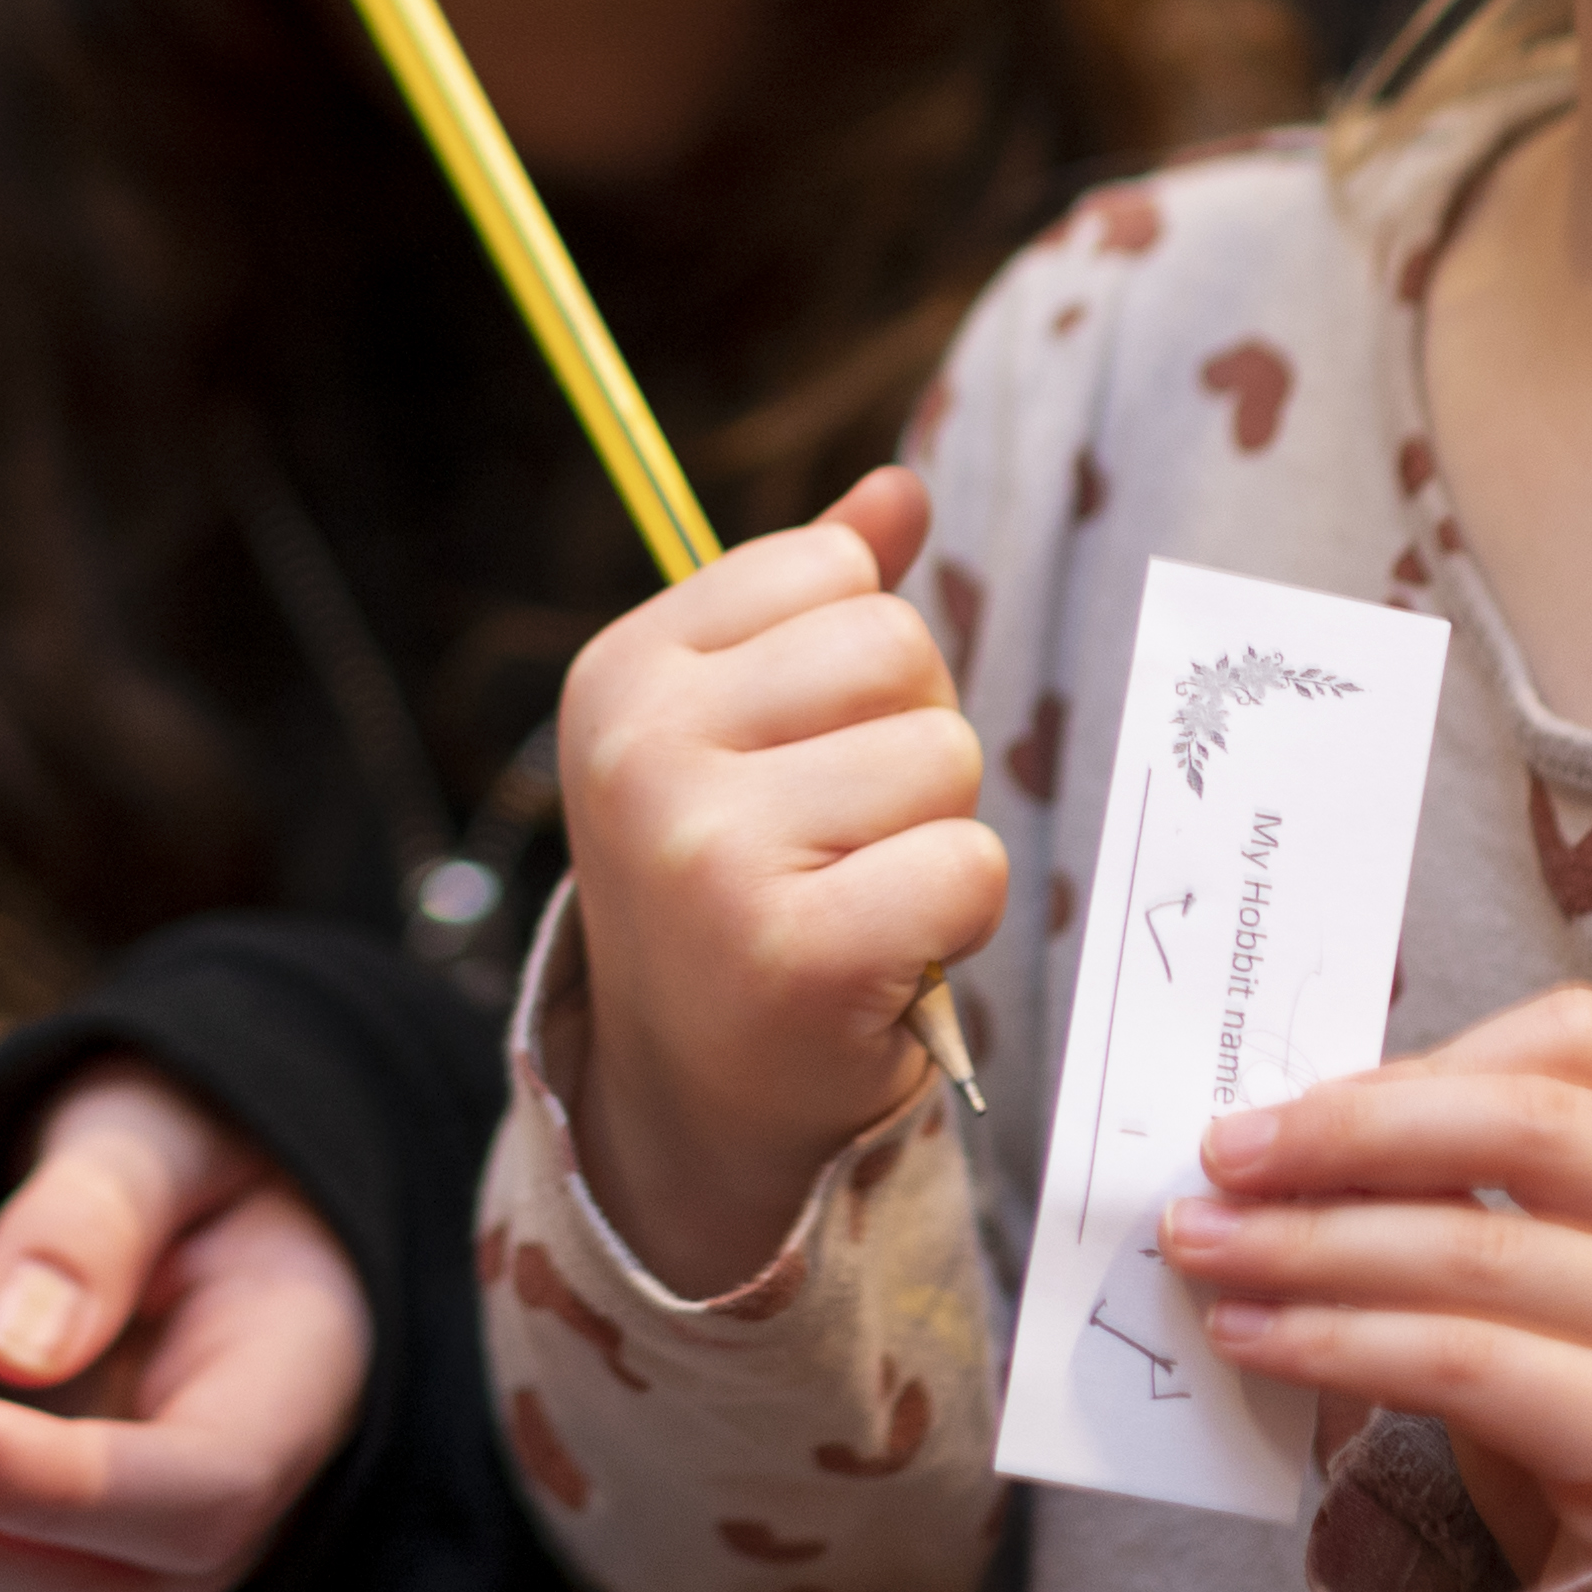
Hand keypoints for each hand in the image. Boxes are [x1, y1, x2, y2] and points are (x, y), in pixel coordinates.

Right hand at [548, 462, 1003, 1293]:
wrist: (694, 1103)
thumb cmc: (740, 890)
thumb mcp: (744, 731)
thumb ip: (818, 606)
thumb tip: (902, 488)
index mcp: (622, 674)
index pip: (833, 568)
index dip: (858, 666)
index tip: (795, 760)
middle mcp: (641, 749)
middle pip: (897, 650)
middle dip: (910, 743)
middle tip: (843, 841)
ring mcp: (707, 850)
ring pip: (943, 757)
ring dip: (936, 836)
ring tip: (858, 900)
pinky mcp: (795, 951)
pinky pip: (968, 864)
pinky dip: (957, 917)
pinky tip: (882, 958)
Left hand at [1157, 987, 1591, 1580]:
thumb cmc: (1590, 1408)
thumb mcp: (1558, 1278)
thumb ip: (1463, 1194)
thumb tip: (1278, 1141)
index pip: (1581, 1046)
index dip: (1428, 1061)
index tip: (1299, 1098)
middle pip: (1525, 1130)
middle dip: (1349, 1135)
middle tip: (1219, 1156)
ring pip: (1476, 1252)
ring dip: (1310, 1244)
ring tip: (1203, 1248)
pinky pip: (1464, 1365)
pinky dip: (1337, 1342)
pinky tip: (1256, 1336)